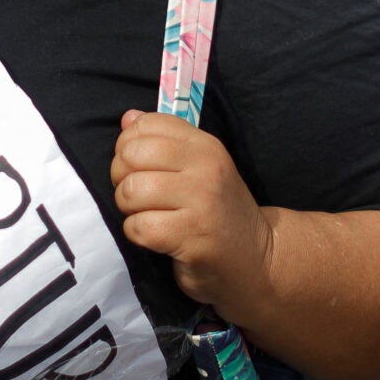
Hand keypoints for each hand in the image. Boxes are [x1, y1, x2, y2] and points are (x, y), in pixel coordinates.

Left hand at [110, 110, 273, 311]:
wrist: (257, 260)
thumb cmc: (218, 213)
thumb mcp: (199, 169)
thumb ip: (164, 142)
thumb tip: (129, 119)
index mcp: (204, 145)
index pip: (146, 125)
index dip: (128, 146)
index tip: (139, 168)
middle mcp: (205, 167)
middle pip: (131, 156)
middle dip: (122, 178)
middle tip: (139, 196)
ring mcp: (201, 202)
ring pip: (131, 190)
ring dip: (128, 209)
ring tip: (147, 216)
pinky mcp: (192, 237)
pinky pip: (139, 226)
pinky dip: (137, 234)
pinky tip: (156, 237)